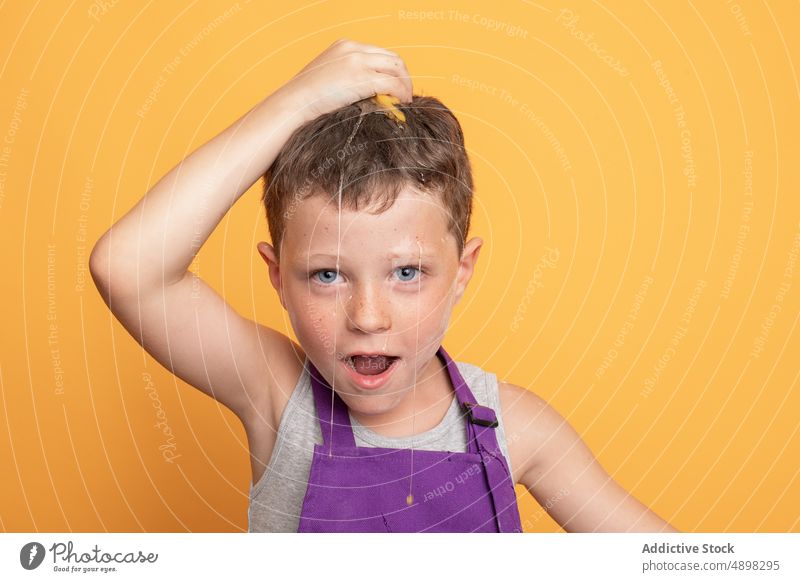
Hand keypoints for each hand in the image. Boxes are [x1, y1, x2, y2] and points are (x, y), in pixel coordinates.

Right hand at [274, 38, 412, 123]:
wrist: (293, 103)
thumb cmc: (306, 98)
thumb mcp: (328, 77)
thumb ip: (348, 77)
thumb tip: (370, 93)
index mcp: (345, 45)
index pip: (379, 53)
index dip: (392, 70)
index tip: (396, 85)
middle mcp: (353, 49)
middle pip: (392, 58)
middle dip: (403, 76)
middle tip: (406, 94)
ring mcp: (358, 62)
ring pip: (396, 69)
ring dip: (405, 85)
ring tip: (405, 101)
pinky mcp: (361, 78)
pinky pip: (392, 84)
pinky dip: (401, 94)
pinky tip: (401, 105)